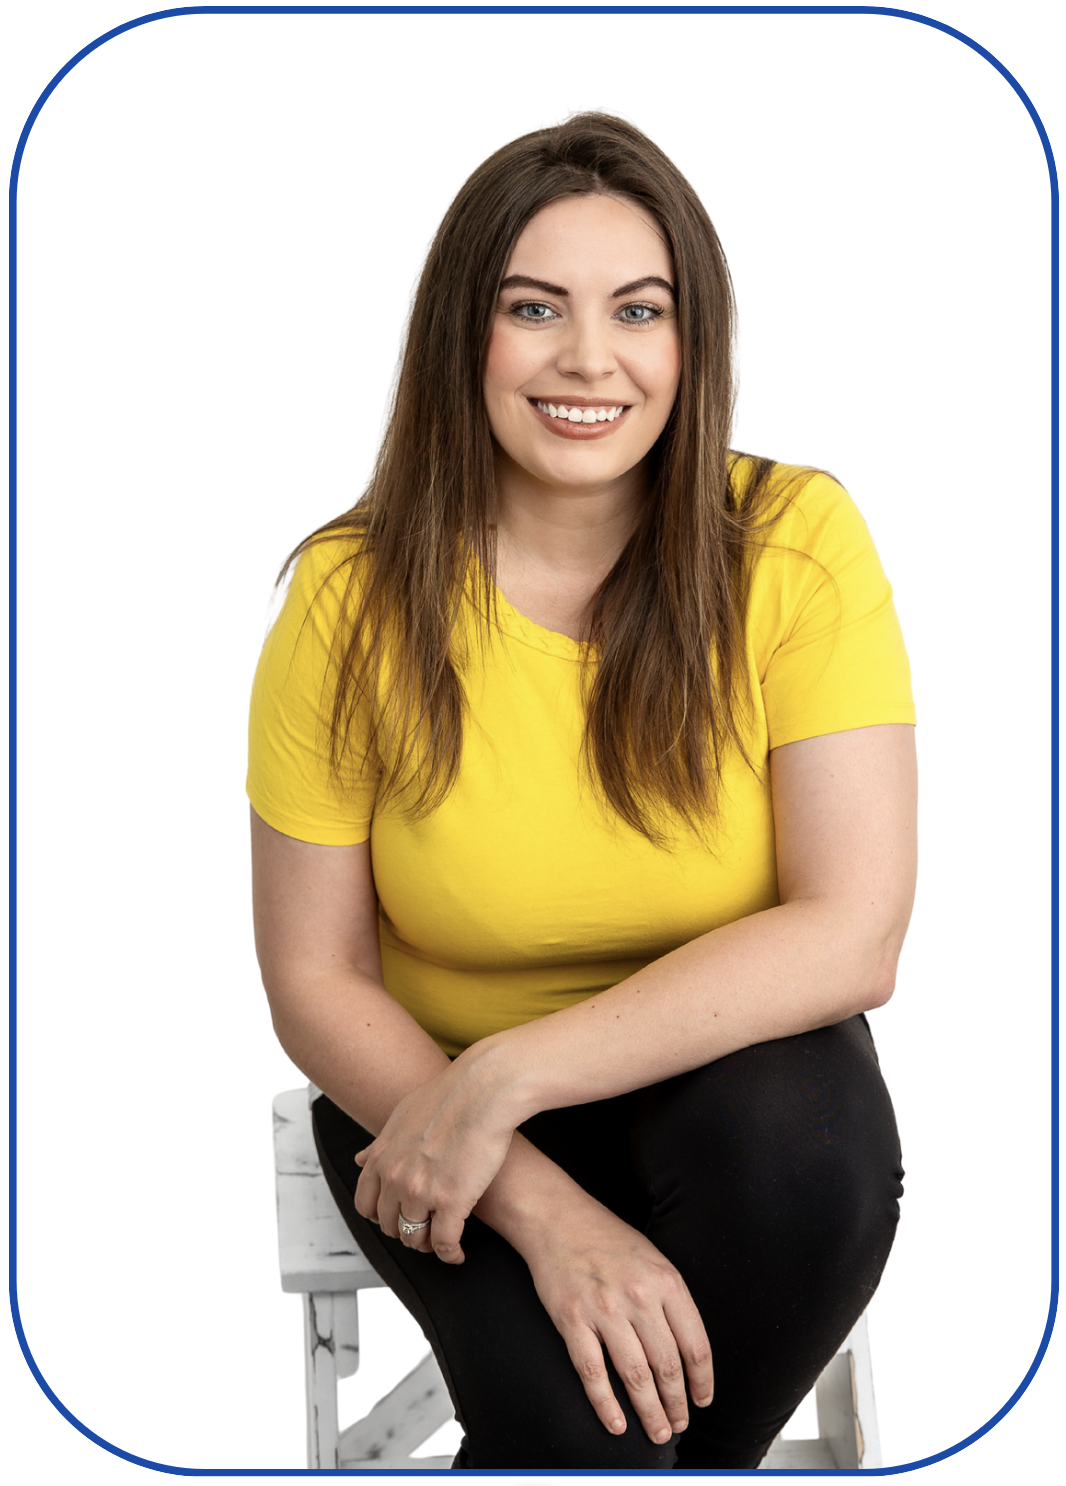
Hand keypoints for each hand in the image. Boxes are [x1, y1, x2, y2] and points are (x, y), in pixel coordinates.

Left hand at [354, 1062, 515, 1262]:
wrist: (484, 1089)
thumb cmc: (450, 1095)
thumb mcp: (403, 1114)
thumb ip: (381, 1142)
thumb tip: (362, 1158)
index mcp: (381, 1157)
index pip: (365, 1204)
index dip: (381, 1216)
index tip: (397, 1216)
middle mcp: (395, 1177)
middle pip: (389, 1225)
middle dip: (405, 1230)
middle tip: (424, 1227)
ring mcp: (421, 1191)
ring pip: (415, 1238)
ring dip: (427, 1244)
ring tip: (440, 1241)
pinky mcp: (452, 1201)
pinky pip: (445, 1243)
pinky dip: (450, 1254)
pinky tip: (458, 1254)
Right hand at [517, 1193, 712, 1443]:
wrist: (557, 1217)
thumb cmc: (607, 1238)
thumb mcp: (653, 1259)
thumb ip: (670, 1300)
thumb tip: (686, 1351)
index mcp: (666, 1281)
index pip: (695, 1344)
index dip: (702, 1381)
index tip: (701, 1400)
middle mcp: (639, 1296)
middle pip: (668, 1366)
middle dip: (676, 1404)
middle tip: (677, 1425)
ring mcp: (604, 1309)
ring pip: (635, 1376)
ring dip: (649, 1412)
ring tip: (656, 1431)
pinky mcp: (572, 1320)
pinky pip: (592, 1373)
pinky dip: (605, 1404)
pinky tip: (616, 1423)